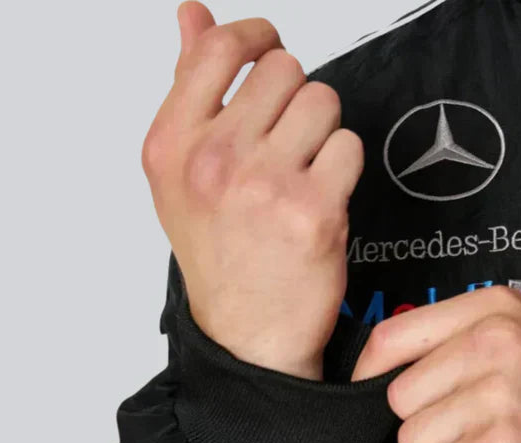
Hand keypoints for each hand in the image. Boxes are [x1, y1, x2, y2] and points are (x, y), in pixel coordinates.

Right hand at [141, 1, 363, 379]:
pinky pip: (348, 146)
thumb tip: (192, 15)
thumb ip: (191, 89)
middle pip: (285, 70)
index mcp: (172, 146)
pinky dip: (342, 169)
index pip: (220, 49)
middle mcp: (214, 161)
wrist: (247, 332)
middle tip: (286, 143)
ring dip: (322, 134)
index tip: (269, 49)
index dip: (257, 38)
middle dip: (295, 100)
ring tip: (303, 174)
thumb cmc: (219, 256)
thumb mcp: (182, 175)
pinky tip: (321, 199)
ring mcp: (264, 185)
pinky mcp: (314, 210)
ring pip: (323, 102)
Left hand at [351, 285, 520, 442]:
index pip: (391, 337)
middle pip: (398, 396)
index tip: (377, 392)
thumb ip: (460, 341)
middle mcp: (495, 342)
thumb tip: (384, 364)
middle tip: (477, 428)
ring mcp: (498, 394)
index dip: (371, 372)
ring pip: (411, 440)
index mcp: (495, 309)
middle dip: (427, 423)